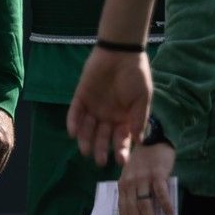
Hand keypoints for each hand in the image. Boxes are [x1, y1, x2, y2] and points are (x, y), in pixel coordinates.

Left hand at [67, 48, 151, 166]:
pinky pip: (76, 111)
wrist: (121, 52)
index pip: (121, 139)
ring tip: (85, 150)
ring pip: (88, 127)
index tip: (122, 162)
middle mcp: (108, 116)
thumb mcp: (142, 98)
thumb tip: (138, 142)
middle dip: (101, 149)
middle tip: (99, 161)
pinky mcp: (81, 96)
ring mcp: (94, 107)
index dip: (121, 150)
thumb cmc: (136, 75)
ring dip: (85, 139)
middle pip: (103, 136)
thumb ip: (139, 119)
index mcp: (124, 118)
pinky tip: (72, 132)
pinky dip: (74, 121)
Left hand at [117, 142, 175, 214]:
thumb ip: (133, 193)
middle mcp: (131, 181)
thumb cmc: (143, 162)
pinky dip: (165, 203)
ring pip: (145, 203)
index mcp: (123, 184)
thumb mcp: (132, 177)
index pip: (123, 208)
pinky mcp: (157, 173)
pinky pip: (160, 191)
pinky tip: (170, 214)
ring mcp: (143, 177)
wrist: (152, 140)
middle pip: (132, 208)